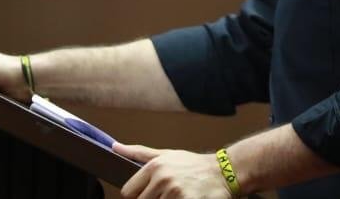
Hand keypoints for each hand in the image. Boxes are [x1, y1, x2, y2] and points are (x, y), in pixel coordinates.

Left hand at [114, 143, 232, 198]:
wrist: (225, 172)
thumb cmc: (194, 166)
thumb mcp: (166, 155)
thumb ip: (138, 153)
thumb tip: (114, 147)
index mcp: (154, 167)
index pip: (128, 192)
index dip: (137, 197)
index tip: (149, 195)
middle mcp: (163, 179)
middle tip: (167, 195)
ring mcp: (175, 193)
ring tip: (178, 196)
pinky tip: (185, 198)